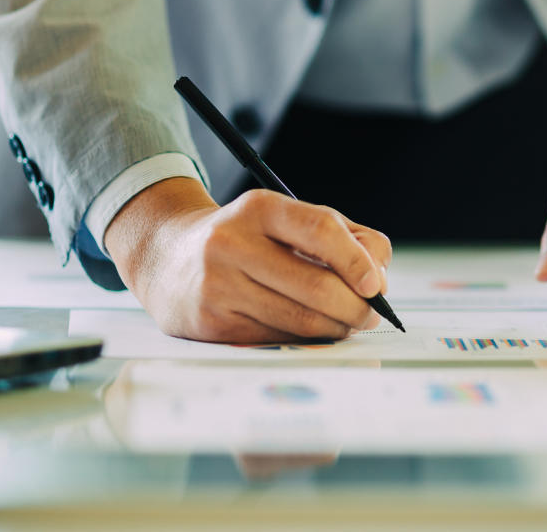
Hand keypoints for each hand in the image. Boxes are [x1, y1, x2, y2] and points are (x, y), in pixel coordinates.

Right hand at [104, 177, 389, 341]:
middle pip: (316, 285)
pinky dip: (303, 339)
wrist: (167, 258)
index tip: (377, 285)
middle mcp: (233, 243)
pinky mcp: (210, 322)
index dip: (356, 261)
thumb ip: (343, 237)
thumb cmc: (246, 239)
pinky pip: (276, 339)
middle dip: (356, 307)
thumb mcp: (286, 220)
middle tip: (370, 315)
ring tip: (344, 323)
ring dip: (335, 328)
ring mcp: (218, 285)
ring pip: (300, 320)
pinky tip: (308, 330)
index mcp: (260, 208)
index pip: (320, 229)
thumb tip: (379, 279)